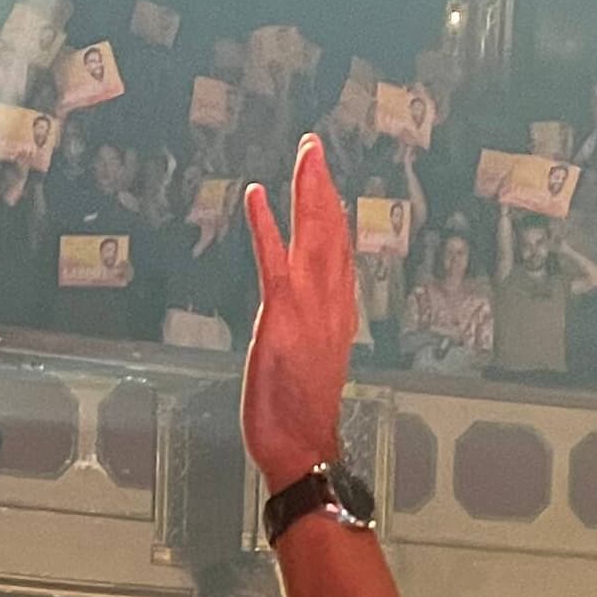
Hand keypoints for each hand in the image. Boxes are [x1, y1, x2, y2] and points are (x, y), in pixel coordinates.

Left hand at [242, 135, 356, 488]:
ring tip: (304, 155)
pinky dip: (266, 226)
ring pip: (313, 238)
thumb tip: (312, 320)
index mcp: (337, 315)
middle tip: (315, 148)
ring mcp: (309, 310)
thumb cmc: (302, 416)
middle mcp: (330, 305)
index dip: (335, 215)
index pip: (340, 254)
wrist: (303, 447)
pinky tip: (256, 196)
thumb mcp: (313, 365)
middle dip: (324, 188)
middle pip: (332, 234)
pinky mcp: (283, 319)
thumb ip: (316, 333)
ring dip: (307, 192)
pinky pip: (274, 262)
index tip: (329, 183)